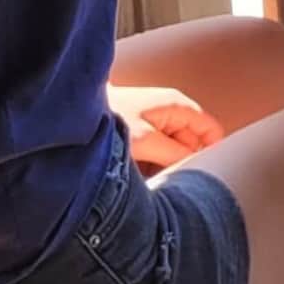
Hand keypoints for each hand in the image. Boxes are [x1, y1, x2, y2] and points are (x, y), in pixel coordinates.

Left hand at [107, 83, 223, 168]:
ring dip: (165, 166)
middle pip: (193, 144)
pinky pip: (157, 154)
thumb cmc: (107, 119)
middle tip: (167, 178)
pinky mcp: (141, 134)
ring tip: (148, 174)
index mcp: (178, 106)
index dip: (210, 153)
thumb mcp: (146, 141)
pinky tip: (137, 172)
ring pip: (174, 151)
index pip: (211, 131)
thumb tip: (195, 168)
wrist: (72, 112)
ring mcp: (155, 123)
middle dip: (184, 163)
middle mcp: (170, 112)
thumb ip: (177, 154)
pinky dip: (151, 165)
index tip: (199, 174)